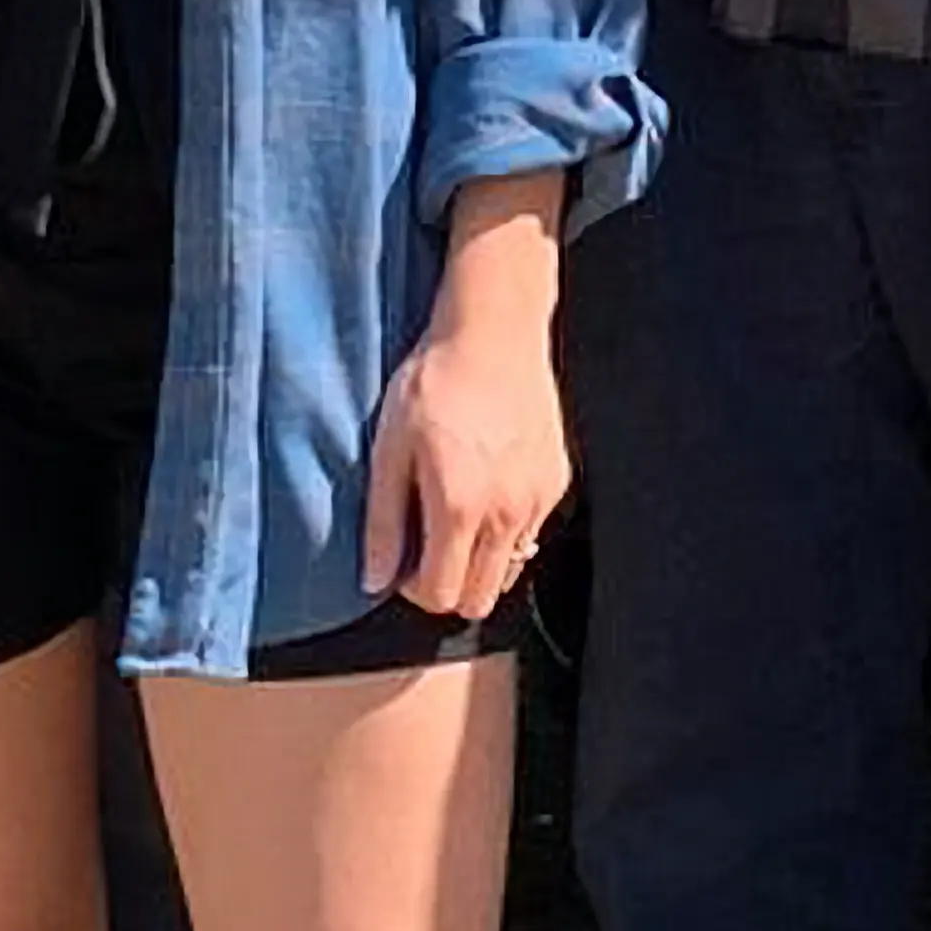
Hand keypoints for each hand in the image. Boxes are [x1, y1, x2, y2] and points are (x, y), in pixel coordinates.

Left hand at [361, 310, 571, 618]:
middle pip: (479, 598)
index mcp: (459, 508)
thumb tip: (374, 579)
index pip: (441, 596)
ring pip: (510, 571)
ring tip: (456, 518)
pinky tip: (485, 488)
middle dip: (447, 585)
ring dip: (479, 563)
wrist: (494, 332)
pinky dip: (506, 530)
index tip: (401, 560)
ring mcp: (537, 500)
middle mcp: (506, 514)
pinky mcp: (556, 482)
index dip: (413, 589)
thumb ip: (383, 522)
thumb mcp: (388, 447)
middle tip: (425, 546)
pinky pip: (531, 532)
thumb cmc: (435, 381)